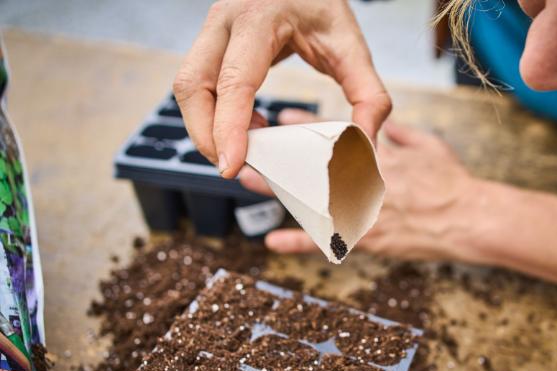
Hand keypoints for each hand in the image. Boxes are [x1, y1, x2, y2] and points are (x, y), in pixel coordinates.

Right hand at [173, 0, 391, 178]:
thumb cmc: (324, 6)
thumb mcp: (352, 47)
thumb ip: (368, 97)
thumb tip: (365, 146)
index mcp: (260, 17)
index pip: (233, 80)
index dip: (229, 127)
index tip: (232, 165)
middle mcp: (226, 20)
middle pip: (193, 86)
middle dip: (207, 136)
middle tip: (234, 167)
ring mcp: (211, 28)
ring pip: (187, 88)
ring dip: (206, 127)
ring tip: (247, 147)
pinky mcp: (208, 41)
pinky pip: (196, 84)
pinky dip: (212, 115)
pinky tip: (248, 126)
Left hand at [240, 110, 488, 262]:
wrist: (468, 219)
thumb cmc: (452, 183)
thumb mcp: (430, 147)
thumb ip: (403, 135)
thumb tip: (385, 125)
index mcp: (379, 155)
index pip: (334, 135)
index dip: (307, 127)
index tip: (283, 119)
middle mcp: (366, 179)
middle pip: (314, 165)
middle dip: (282, 156)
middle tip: (253, 149)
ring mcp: (364, 209)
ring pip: (313, 197)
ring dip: (278, 189)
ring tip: (248, 182)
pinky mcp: (368, 236)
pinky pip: (328, 241)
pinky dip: (300, 241)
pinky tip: (273, 241)